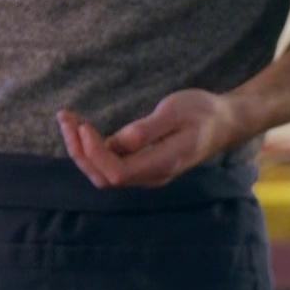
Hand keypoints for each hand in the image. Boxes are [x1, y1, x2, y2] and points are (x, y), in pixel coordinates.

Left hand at [57, 89, 246, 188]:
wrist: (225, 123)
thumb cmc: (203, 112)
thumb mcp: (176, 111)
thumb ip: (146, 129)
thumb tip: (118, 142)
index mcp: (162, 164)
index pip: (116, 173)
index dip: (94, 153)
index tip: (82, 125)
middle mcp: (151, 176)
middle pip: (104, 178)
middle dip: (79, 151)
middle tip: (65, 117)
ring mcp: (146, 173)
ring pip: (104, 174)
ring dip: (81, 150)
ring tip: (68, 119)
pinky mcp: (142, 165)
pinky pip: (110, 165)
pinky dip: (91, 148)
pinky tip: (82, 127)